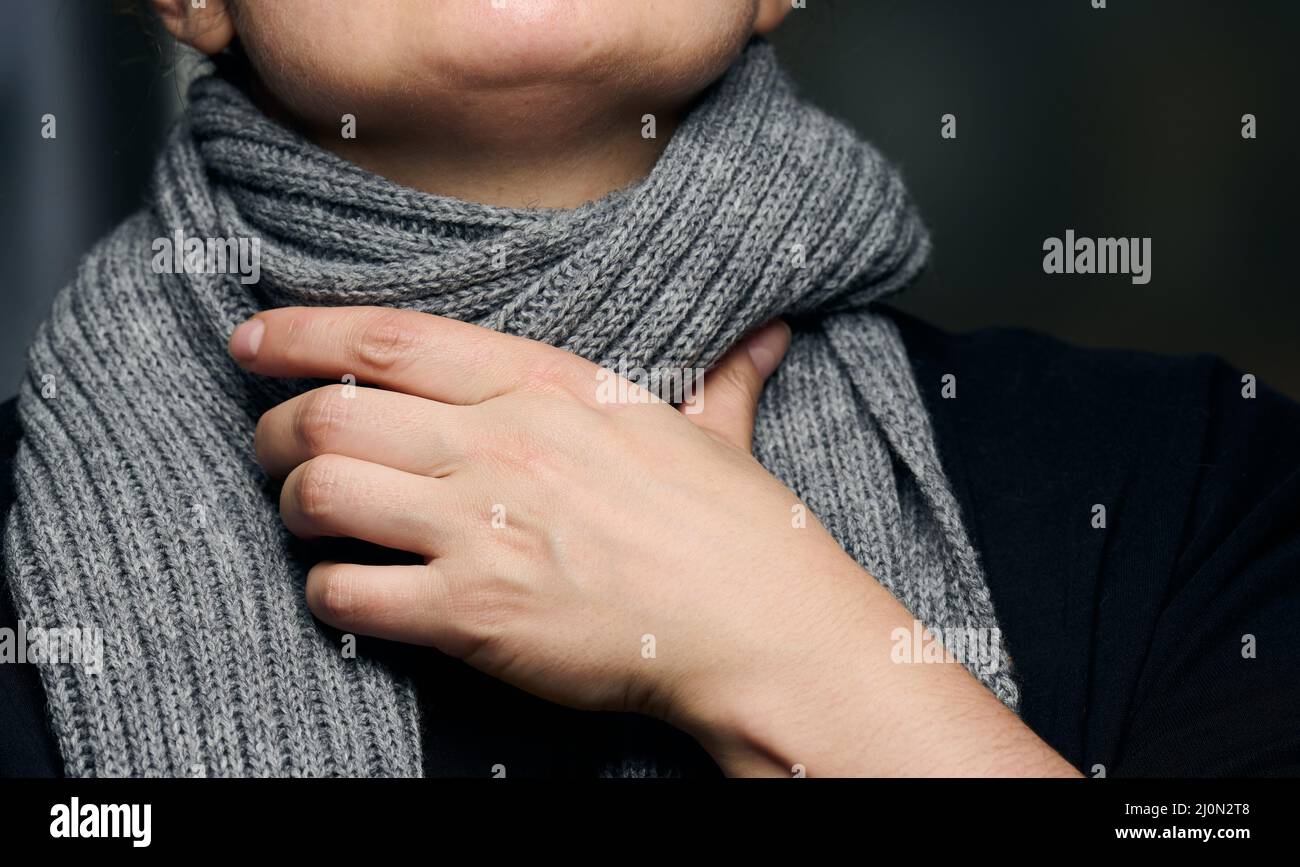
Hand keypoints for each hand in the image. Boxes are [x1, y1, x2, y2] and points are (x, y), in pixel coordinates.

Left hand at [230, 307, 863, 728]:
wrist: (757, 626)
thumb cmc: (736, 530)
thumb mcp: (715, 432)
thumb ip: (720, 378)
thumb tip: (769, 337)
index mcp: (546, 387)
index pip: (390, 339)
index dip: (302, 333)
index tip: (252, 340)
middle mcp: (499, 444)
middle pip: (333, 414)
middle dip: (277, 429)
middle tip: (270, 445)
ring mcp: (480, 528)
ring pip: (323, 494)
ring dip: (293, 505)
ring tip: (304, 517)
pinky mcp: (472, 613)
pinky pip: (351, 593)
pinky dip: (328, 591)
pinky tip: (345, 591)